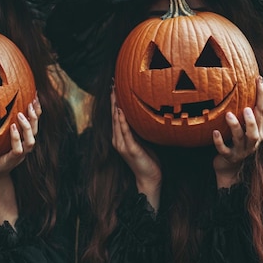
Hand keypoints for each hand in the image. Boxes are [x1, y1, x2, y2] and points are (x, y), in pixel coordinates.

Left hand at [0, 94, 40, 228]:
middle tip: (32, 101)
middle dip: (36, 116)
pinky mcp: (10, 161)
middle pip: (36, 130)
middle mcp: (23, 147)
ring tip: (21, 114)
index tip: (35, 95)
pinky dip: (16, 138)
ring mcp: (18, 156)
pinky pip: (18, 150)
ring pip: (31, 141)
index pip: (34, 123)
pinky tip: (12, 128)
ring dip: (28, 127)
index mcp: (22, 140)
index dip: (37, 110)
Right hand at [111, 89, 161, 210]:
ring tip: (115, 94)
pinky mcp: (130, 149)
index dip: (114, 101)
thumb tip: (142, 113)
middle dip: (113, 100)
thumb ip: (138, 128)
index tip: (114, 86)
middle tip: (112, 84)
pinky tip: (121, 112)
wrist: (149, 179)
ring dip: (116, 107)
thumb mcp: (142, 140)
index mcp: (119, 137)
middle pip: (113, 116)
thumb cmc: (148, 159)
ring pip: (117, 123)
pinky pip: (126, 133)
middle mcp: (117, 140)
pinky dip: (122, 122)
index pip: (115, 116)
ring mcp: (122, 145)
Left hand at [212, 76, 262, 187]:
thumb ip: (240, 109)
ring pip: (242, 139)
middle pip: (256, 129)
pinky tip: (215, 133)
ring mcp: (242, 150)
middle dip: (253, 118)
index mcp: (257, 129)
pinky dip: (220, 142)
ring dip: (236, 126)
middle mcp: (252, 140)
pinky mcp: (230, 157)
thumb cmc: (234, 140)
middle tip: (247, 107)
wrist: (229, 168)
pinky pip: (225, 150)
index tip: (259, 79)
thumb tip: (233, 82)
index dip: (262, 96)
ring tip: (228, 115)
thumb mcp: (240, 125)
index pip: (262, 111)